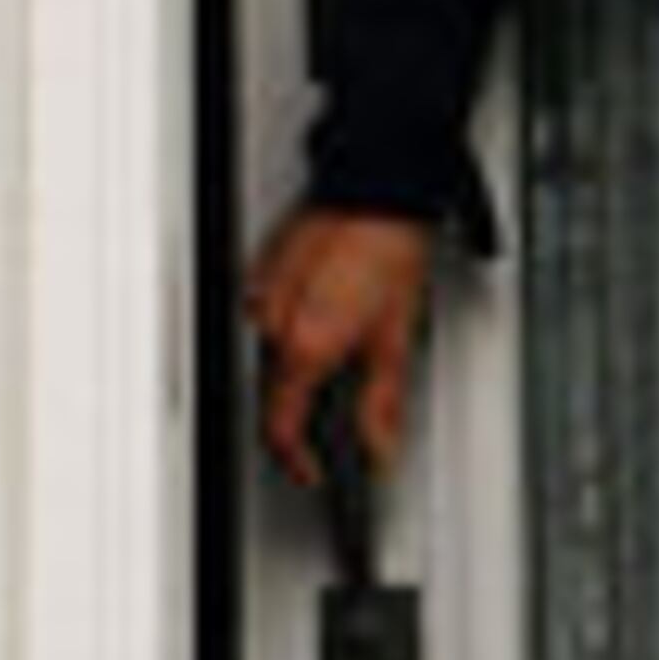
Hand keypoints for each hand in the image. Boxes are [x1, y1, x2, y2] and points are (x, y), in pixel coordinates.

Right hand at [246, 201, 437, 487]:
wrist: (376, 187)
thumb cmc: (388, 249)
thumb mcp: (396, 339)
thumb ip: (382, 404)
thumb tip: (380, 449)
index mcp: (303, 348)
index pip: (280, 428)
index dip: (297, 461)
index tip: (313, 472)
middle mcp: (271, 323)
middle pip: (273, 393)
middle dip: (301, 415)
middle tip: (332, 429)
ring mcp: (262, 295)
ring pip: (269, 354)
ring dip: (297, 370)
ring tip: (340, 359)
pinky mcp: (263, 270)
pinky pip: (269, 317)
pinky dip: (291, 331)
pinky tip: (326, 317)